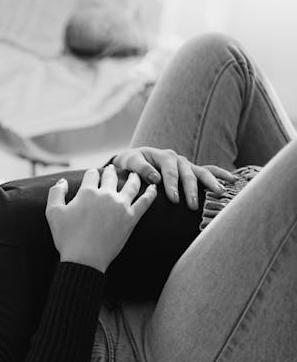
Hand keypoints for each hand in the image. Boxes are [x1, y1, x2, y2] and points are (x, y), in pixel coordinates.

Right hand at [46, 165, 156, 271]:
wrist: (84, 259)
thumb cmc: (67, 238)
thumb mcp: (52, 213)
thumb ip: (55, 192)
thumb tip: (63, 180)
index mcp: (87, 192)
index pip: (92, 174)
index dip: (92, 174)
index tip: (93, 175)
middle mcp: (106, 195)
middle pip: (111, 176)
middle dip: (110, 171)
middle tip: (112, 169)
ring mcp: (121, 205)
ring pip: (131, 185)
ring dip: (134, 177)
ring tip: (135, 174)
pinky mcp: (132, 218)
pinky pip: (145, 201)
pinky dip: (151, 193)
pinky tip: (154, 188)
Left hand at [111, 146, 234, 209]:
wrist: (132, 161)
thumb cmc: (129, 164)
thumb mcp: (130, 163)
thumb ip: (141, 169)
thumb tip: (156, 178)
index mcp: (163, 156)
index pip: (170, 171)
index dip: (172, 185)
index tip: (174, 199)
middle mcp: (178, 159)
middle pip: (188, 173)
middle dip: (191, 189)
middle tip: (193, 205)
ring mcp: (186, 164)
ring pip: (202, 172)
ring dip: (211, 183)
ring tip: (220, 193)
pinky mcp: (191, 170)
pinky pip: (208, 171)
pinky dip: (220, 174)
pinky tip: (232, 180)